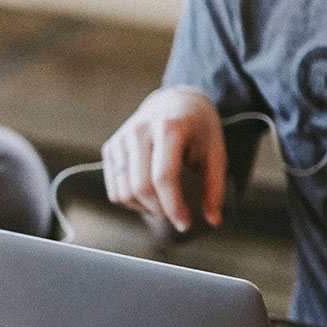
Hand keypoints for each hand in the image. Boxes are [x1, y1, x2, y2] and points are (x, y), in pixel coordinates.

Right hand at [102, 86, 226, 232]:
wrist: (174, 102)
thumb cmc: (199, 129)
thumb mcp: (215, 152)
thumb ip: (213, 186)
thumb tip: (214, 220)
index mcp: (169, 128)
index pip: (163, 177)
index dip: (174, 206)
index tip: (185, 224)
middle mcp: (139, 131)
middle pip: (141, 186)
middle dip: (160, 209)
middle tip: (176, 214)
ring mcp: (121, 138)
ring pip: (124, 191)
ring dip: (144, 208)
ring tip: (162, 205)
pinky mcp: (110, 147)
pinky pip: (114, 188)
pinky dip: (130, 201)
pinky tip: (148, 198)